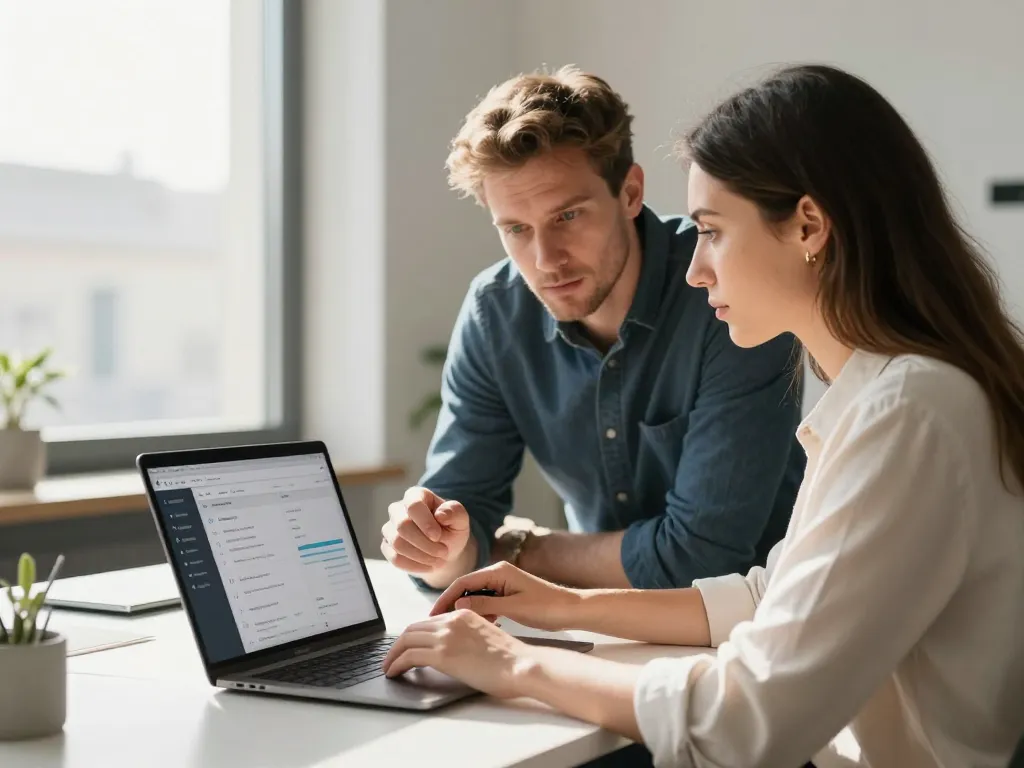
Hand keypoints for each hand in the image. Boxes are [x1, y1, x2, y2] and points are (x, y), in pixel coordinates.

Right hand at [380, 487, 471, 575]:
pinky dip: (415, 565)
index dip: (425, 522)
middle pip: (402, 525)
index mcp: (416, 495)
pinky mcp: (387, 546)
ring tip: (439, 559)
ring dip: (421, 555)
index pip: (413, 505)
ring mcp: (390, 528)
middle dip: (424, 543)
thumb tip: (440, 514)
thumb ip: (454, 512)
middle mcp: (398, 509)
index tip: (438, 536)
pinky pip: (395, 558)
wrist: (445, 551)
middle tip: (443, 552)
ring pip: (397, 543)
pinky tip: (429, 566)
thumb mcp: (460, 519)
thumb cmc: (452, 529)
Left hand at [382, 610, 532, 698]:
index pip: (429, 621)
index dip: (414, 635)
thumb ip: (468, 636)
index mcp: (464, 613)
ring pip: (406, 640)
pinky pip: (408, 656)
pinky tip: (394, 672)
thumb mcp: (486, 636)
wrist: (521, 665)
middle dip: (398, 644)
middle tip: (392, 657)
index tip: (408, 647)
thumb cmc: (511, 659)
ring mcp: (446, 636)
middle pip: (413, 628)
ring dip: (393, 654)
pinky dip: (396, 664)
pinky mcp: (442, 654)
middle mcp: (452, 620)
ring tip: (389, 667)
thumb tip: (456, 650)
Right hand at [430, 561, 580, 631]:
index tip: (432, 615)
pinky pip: (486, 603)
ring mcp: (502, 584)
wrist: (571, 610)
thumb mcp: (514, 608)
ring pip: (475, 598)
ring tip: (451, 629)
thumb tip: (457, 606)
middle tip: (436, 625)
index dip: (445, 598)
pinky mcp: (507, 595)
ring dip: (465, 612)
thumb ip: (485, 606)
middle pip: (466, 589)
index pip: (463, 583)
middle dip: (451, 606)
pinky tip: (476, 627)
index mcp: (498, 572)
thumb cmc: (547, 607)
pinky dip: (479, 615)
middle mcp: (498, 574)